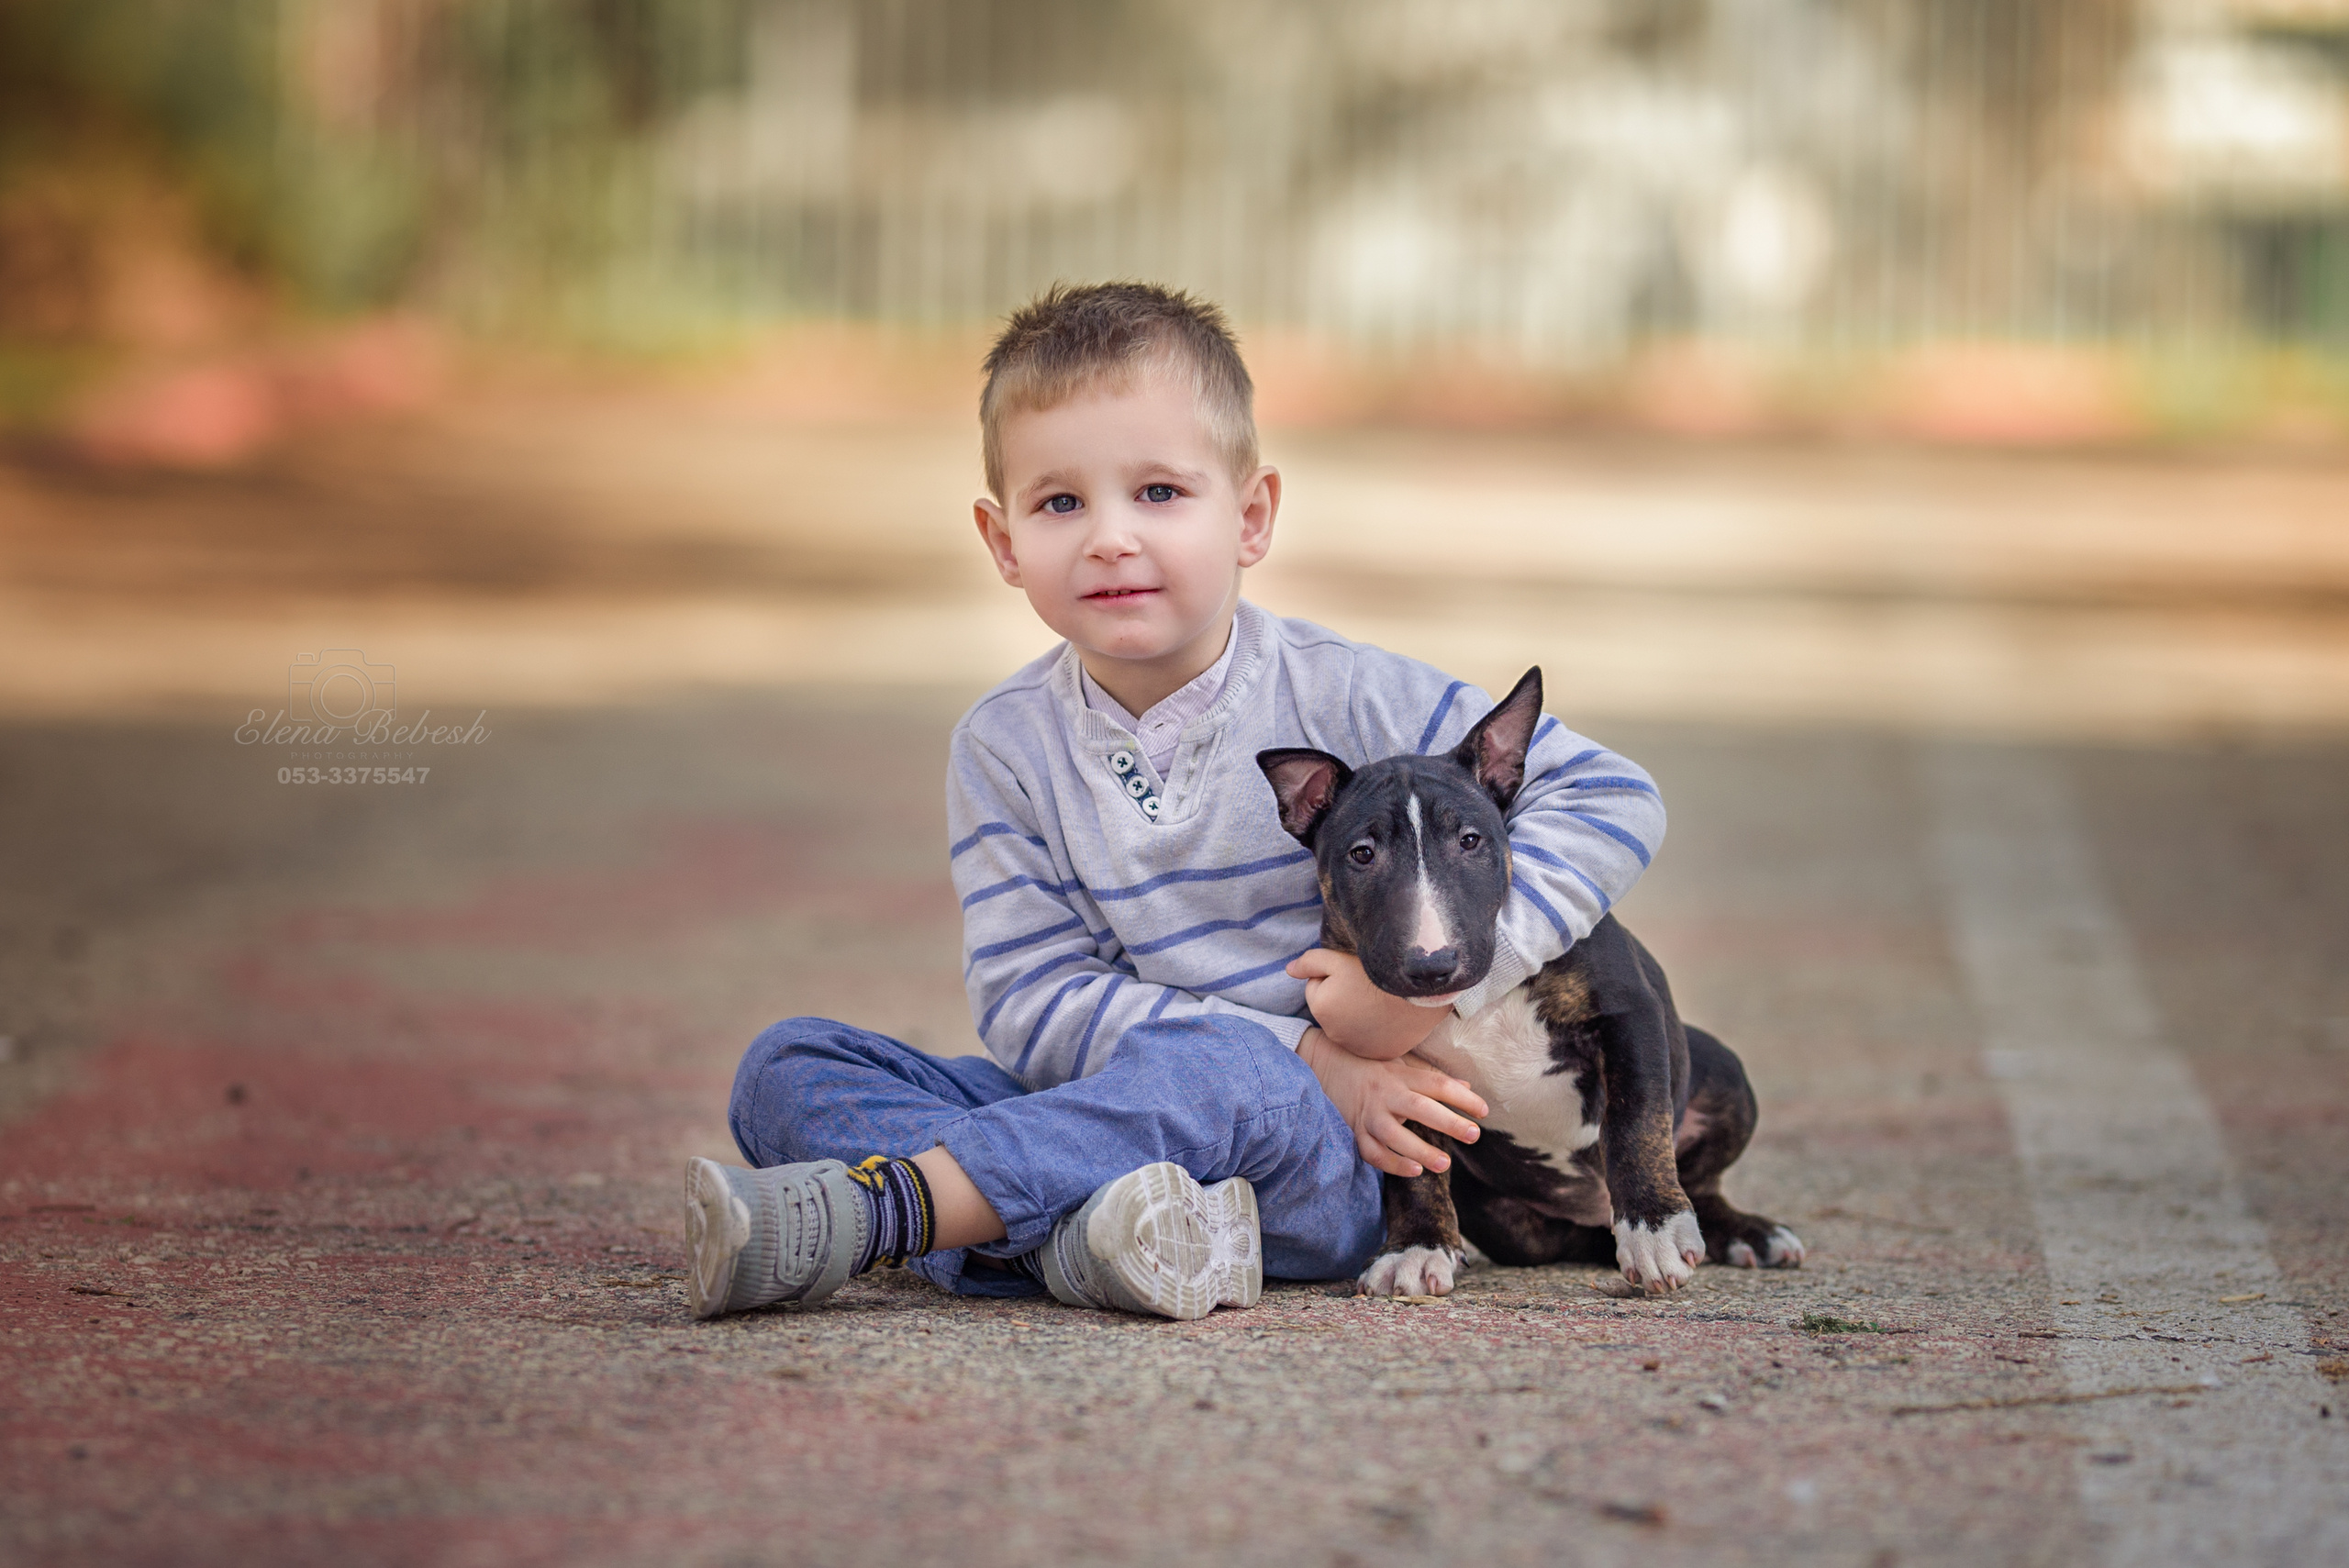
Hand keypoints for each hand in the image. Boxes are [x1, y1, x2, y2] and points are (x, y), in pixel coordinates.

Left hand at [1288, 948, 1456, 1060]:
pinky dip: (1377, 1030)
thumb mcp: (1337, 957)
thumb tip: (1289, 970)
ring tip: (1381, 1000)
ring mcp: (1360, 1048)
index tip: (1355, 973)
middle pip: (1334, 1010)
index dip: (1334, 976)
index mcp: (1321, 1009)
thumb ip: (1309, 962)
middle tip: (1369, 986)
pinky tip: (1390, 1017)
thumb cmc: (1377, 969)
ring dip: (1359, 1015)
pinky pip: (1372, 1040)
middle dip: (1344, 998)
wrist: (1420, 987)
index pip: (1317, 988)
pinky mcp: (1382, 1054)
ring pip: (1352, 1026)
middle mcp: (1336, 1035)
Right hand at [1299, 1027, 1487, 1177]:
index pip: (1436, 1084)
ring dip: (1420, 1150)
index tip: (1484, 1110)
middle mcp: (1386, 1094)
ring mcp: (1369, 1115)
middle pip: (1419, 1107)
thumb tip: (1467, 1086)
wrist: (1326, 1067)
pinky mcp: (1356, 1132)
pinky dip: (1392, 1164)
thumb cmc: (1373, 1069)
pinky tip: (1414, 1172)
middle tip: (1474, 1135)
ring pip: (1394, 1135)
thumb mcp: (1402, 1065)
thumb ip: (1433, 1078)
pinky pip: (1373, 1152)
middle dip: (1448, 1122)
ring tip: (1445, 1164)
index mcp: (1401, 1076)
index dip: (1462, 1096)